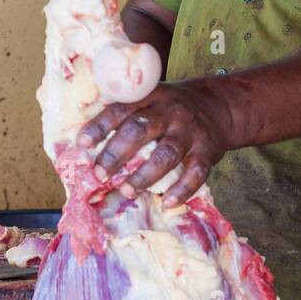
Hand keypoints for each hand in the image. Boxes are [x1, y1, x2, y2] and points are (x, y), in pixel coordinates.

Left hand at [76, 78, 233, 207]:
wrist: (218, 107)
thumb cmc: (170, 109)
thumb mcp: (151, 100)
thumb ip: (126, 115)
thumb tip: (86, 144)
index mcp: (150, 97)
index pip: (121, 109)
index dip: (101, 125)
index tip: (82, 143)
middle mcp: (170, 111)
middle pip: (140, 130)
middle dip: (117, 153)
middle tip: (99, 173)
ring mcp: (190, 131)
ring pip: (166, 154)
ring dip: (144, 175)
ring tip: (126, 191)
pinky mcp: (208, 150)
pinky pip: (196, 172)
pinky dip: (183, 189)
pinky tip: (168, 202)